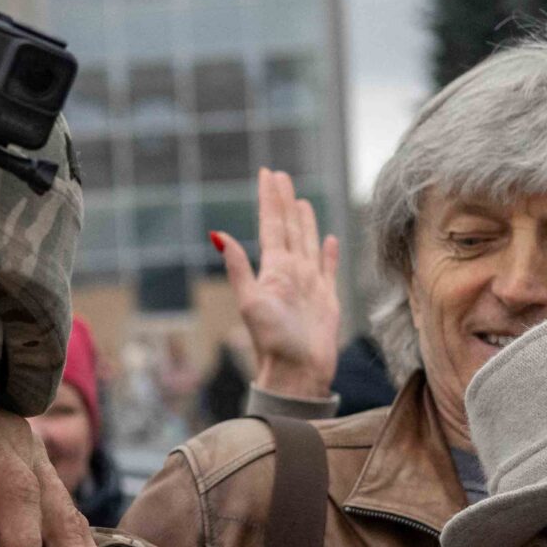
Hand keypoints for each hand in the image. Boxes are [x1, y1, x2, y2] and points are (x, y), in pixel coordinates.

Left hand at [212, 168, 339, 402]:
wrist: (297, 372)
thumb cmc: (273, 341)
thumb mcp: (250, 301)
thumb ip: (238, 267)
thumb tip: (216, 234)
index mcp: (273, 269)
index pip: (270, 225)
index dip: (269, 199)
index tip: (267, 173)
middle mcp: (291, 272)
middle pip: (288, 228)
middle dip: (284, 201)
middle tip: (281, 176)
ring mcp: (309, 284)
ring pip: (308, 242)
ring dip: (305, 221)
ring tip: (301, 201)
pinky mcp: (327, 298)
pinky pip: (329, 268)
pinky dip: (329, 252)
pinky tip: (329, 239)